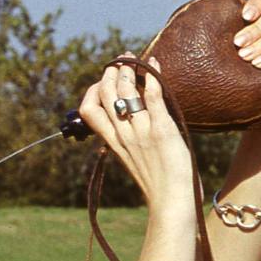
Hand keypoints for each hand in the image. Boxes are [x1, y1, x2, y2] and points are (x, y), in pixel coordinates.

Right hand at [78, 54, 193, 211]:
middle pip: (107, 94)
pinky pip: (153, 97)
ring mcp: (141, 131)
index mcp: (113, 142)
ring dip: (130, 69)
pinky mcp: (162, 130)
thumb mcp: (133, 159)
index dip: (93, 92)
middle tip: (121, 60)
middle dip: (112, 72)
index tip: (103, 83)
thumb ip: (127, 139)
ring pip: (127, 90)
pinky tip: (155, 65)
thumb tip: (127, 120)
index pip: (89, 111)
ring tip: (134, 60)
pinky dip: (153, 76)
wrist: (171, 201)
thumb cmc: (156, 182)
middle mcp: (123, 134)